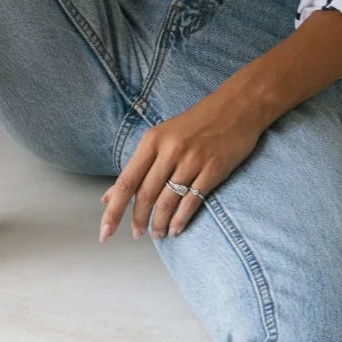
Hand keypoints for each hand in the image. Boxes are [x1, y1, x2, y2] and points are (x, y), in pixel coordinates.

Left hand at [98, 77, 263, 243]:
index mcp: (152, 140)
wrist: (237, 107)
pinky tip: (176, 229)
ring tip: (157, 234)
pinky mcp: (213, 170)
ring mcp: (192, 160)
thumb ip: (138, 166)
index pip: (127, 181)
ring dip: (160, 223)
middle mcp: (170, 150)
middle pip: (146, 195)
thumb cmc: (196, 123)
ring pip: (168, 201)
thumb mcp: (162, 137)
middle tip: (137, 234)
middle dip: (138, 220)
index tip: (105, 232)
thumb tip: (109, 196)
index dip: (114, 210)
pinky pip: (192, 201)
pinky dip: (181, 219)